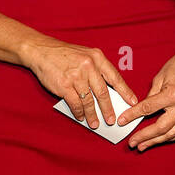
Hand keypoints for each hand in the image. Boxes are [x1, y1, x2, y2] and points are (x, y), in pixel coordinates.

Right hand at [20, 37, 139, 129]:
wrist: (42, 50)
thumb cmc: (65, 54)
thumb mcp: (85, 55)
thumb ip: (96, 70)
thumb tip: (107, 94)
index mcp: (97, 57)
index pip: (115, 77)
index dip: (125, 91)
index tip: (133, 102)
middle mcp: (89, 66)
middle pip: (103, 92)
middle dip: (109, 109)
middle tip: (112, 120)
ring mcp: (76, 76)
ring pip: (89, 101)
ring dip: (93, 115)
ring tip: (95, 123)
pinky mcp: (65, 85)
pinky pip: (76, 103)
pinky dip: (79, 112)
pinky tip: (81, 117)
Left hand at [118, 38, 174, 150]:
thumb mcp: (159, 77)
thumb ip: (150, 95)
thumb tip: (141, 109)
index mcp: (172, 94)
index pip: (148, 109)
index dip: (133, 116)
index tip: (122, 121)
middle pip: (161, 128)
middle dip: (145, 137)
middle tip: (132, 143)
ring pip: (172, 134)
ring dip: (156, 142)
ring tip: (143, 146)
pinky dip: (169, 138)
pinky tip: (160, 140)